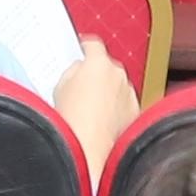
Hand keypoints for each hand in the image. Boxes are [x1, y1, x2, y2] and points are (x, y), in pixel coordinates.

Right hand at [51, 37, 131, 175]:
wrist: (90, 150)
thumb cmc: (73, 121)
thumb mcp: (60, 88)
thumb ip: (72, 72)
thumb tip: (79, 72)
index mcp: (98, 63)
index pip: (93, 45)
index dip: (85, 46)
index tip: (82, 48)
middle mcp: (118, 75)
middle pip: (107, 66)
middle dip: (97, 73)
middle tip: (82, 87)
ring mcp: (129, 93)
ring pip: (118, 86)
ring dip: (108, 92)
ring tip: (91, 109)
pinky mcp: (135, 112)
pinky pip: (125, 104)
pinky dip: (117, 109)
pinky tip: (102, 121)